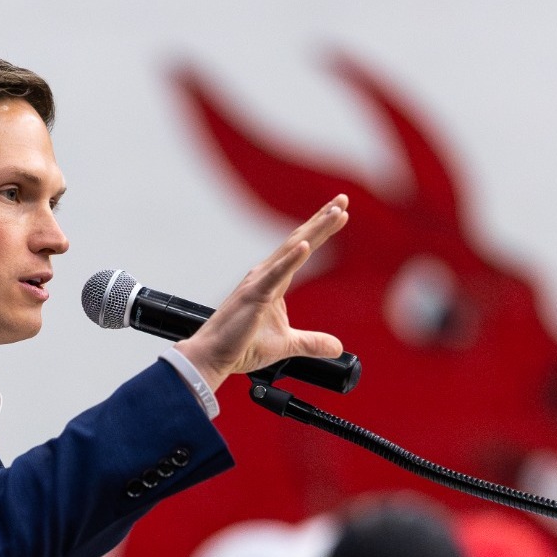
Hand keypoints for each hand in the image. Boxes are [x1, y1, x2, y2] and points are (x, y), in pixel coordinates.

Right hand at [176, 195, 348, 390]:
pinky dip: (291, 259)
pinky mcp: (254, 296)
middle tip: (343, 199)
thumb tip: (337, 348)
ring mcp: (259, 282)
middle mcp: (266, 274)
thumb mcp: (286, 344)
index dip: (321, 229)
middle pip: (299, 240)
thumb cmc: (242, 346)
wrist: (214, 356)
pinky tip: (306, 246)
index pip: (301, 249)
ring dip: (314, 230)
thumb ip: (312, 343)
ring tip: (335, 213)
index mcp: (274, 281)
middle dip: (322, 219)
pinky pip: (276, 275)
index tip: (341, 212)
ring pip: (291, 250)